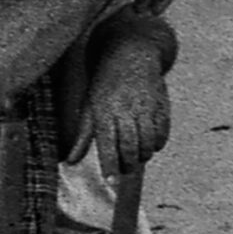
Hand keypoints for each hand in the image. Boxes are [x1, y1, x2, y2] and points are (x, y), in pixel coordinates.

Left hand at [69, 39, 171, 175]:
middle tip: (125, 170)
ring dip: (143, 155)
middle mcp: (125, 108)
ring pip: (147, 142)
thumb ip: (83, 135)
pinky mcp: (161, 103)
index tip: (110, 182)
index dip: (109, 166)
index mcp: (104, 109)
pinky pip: (162, 132)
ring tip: (137, 157)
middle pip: (130, 147)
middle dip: (128, 164)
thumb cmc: (105, 81)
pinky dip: (157, 143)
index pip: (107, 144)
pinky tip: (150, 143)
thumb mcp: (89, 104)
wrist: (130, 51)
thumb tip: (70, 161)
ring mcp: (145, 105)